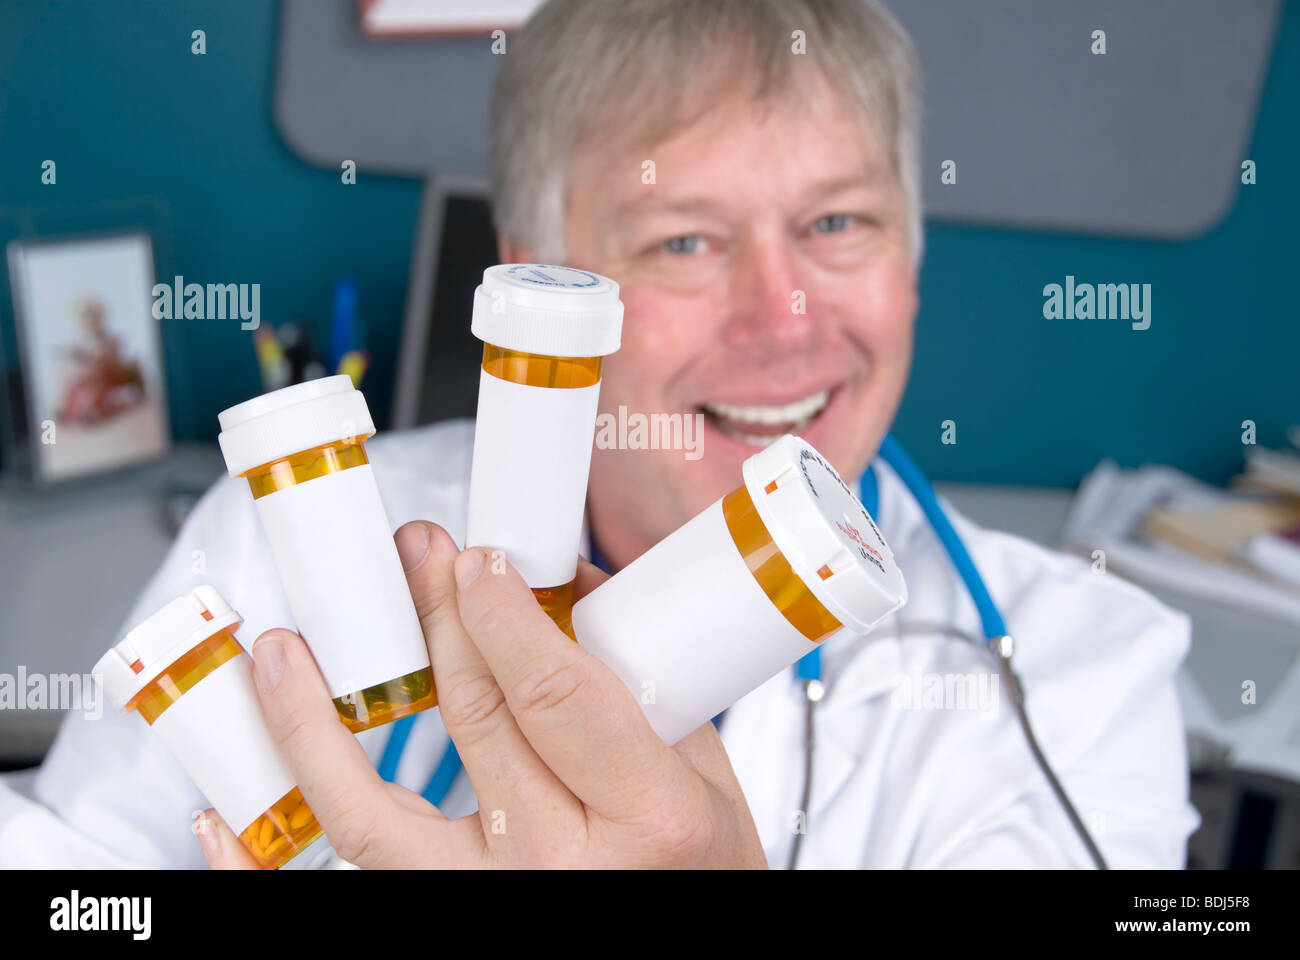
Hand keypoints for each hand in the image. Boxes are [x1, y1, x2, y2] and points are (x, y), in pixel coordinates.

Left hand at [196, 521, 766, 868]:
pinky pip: (345, 884)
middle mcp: (561, 867)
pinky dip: (264, 856)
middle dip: (434, 619)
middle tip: (414, 558)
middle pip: (470, 721)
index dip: (500, 615)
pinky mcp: (447, 917)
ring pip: (372, 814)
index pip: (551, 695)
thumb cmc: (704, 869)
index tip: (476, 560)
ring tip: (284, 652)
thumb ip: (638, 676)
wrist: (693, 939)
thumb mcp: (707, 770)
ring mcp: (493, 903)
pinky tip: (222, 812)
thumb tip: (562, 581)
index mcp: (647, 816)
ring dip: (314, 721)